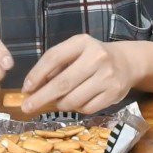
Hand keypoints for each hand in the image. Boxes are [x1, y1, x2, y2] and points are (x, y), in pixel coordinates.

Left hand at [20, 34, 139, 113]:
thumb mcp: (75, 52)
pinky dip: (77, 109)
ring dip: (60, 104)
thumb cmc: (92, 57)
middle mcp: (97, 57)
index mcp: (82, 42)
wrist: (126, 62)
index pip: (54, 57)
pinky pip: (86, 109)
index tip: (26, 88)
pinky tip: (78, 101)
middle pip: (62, 83)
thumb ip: (55, 65)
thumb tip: (32, 88)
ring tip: (59, 101)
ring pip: (73, 99)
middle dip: (41, 97)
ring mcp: (107, 77)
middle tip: (27, 107)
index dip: (37, 74)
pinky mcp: (114, 93)